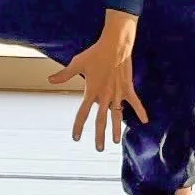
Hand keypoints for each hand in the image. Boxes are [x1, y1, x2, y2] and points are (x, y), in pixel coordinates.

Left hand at [48, 10, 147, 150]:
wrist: (115, 45)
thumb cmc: (95, 53)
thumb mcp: (77, 63)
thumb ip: (65, 75)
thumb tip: (50, 80)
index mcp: (91, 91)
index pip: (82, 113)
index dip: (79, 126)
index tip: (76, 138)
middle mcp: (104, 95)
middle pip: (101, 120)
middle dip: (99, 135)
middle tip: (99, 149)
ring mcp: (117, 93)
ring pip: (117, 115)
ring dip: (116, 129)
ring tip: (115, 141)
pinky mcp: (128, 87)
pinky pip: (135, 102)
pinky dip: (140, 111)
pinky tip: (145, 121)